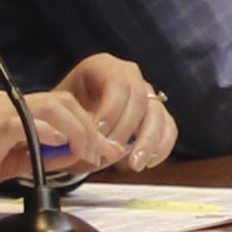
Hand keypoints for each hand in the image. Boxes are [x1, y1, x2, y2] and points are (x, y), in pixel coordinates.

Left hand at [38, 56, 177, 173]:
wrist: (67, 122)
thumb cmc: (63, 116)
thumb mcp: (63, 115)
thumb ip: (79, 126)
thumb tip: (99, 144)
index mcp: (102, 66)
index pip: (116, 82)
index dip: (110, 110)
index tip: (98, 134)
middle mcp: (128, 75)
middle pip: (140, 98)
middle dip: (126, 129)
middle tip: (110, 153)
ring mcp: (145, 93)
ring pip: (157, 113)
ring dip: (148, 141)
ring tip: (133, 165)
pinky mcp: (156, 113)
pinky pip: (168, 127)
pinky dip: (162, 145)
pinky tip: (148, 162)